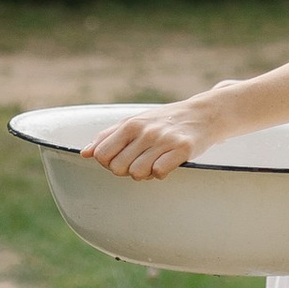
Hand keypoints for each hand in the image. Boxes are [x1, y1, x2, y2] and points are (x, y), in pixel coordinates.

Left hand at [82, 95, 220, 178]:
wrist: (203, 113)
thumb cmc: (165, 120)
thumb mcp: (134, 122)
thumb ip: (108, 137)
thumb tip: (85, 154)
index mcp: (130, 124)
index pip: (102, 155)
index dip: (109, 163)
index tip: (122, 158)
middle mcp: (145, 131)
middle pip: (118, 168)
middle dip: (127, 170)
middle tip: (141, 160)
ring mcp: (164, 139)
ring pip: (138, 174)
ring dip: (145, 174)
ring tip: (155, 162)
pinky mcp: (182, 149)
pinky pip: (160, 173)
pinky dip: (161, 173)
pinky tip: (168, 163)